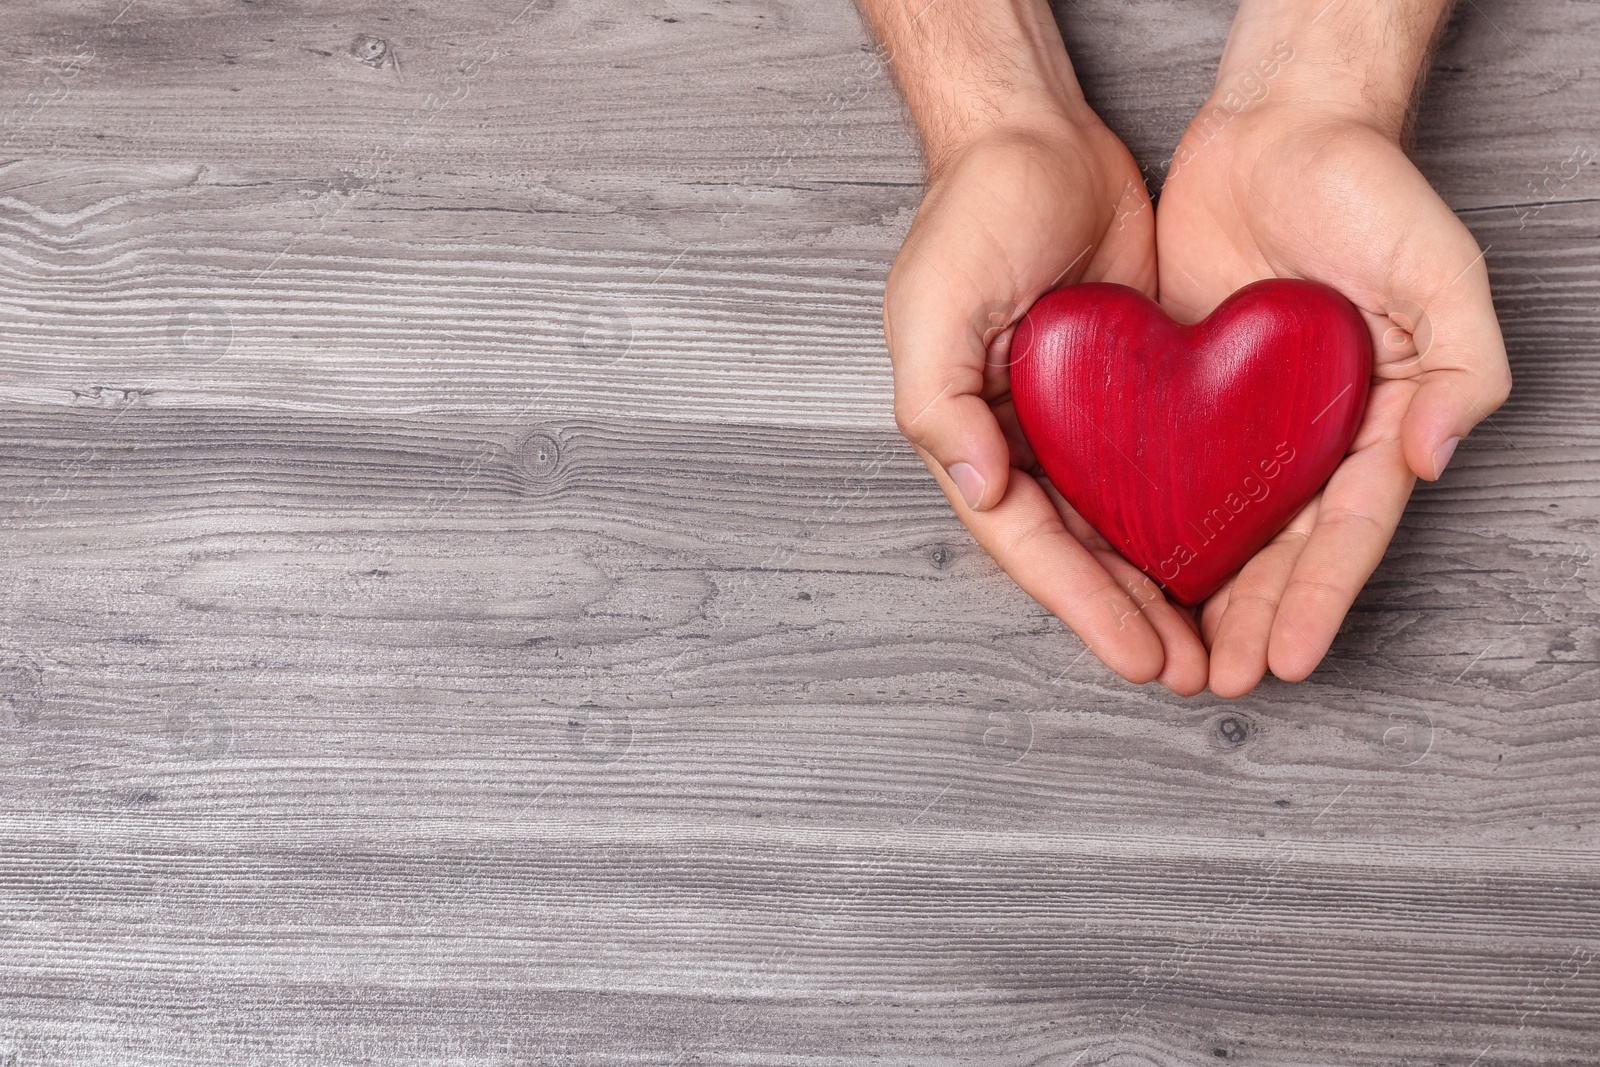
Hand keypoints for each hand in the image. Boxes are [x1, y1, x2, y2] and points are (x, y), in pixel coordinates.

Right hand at [885, 112, 1207, 693]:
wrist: (1039, 136)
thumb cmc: (973, 211)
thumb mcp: (934, 302)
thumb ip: (937, 399)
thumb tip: (976, 486)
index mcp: (970, 435)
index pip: (1027, 544)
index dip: (1082, 606)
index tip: (1140, 656)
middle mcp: (1024, 441)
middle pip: (1079, 553)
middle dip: (1129, 619)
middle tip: (1190, 674)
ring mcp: (1079, 420)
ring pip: (1123, 526)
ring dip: (1162, 587)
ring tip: (1212, 645)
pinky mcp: (1134, 390)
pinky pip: (1162, 469)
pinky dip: (1188, 518)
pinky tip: (1226, 554)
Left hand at [1156, 5, 1510, 695]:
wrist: (1277, 128)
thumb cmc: (1369, 190)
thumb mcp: (1441, 269)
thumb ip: (1462, 363)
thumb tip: (1431, 459)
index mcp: (1376, 419)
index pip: (1346, 529)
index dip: (1319, 597)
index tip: (1288, 660)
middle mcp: (1310, 431)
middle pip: (1280, 548)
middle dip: (1253, 620)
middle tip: (1220, 683)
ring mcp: (1245, 416)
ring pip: (1219, 527)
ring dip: (1199, 595)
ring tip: (1173, 656)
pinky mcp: (1184, 389)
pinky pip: (1164, 470)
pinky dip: (1149, 524)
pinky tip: (1127, 570)